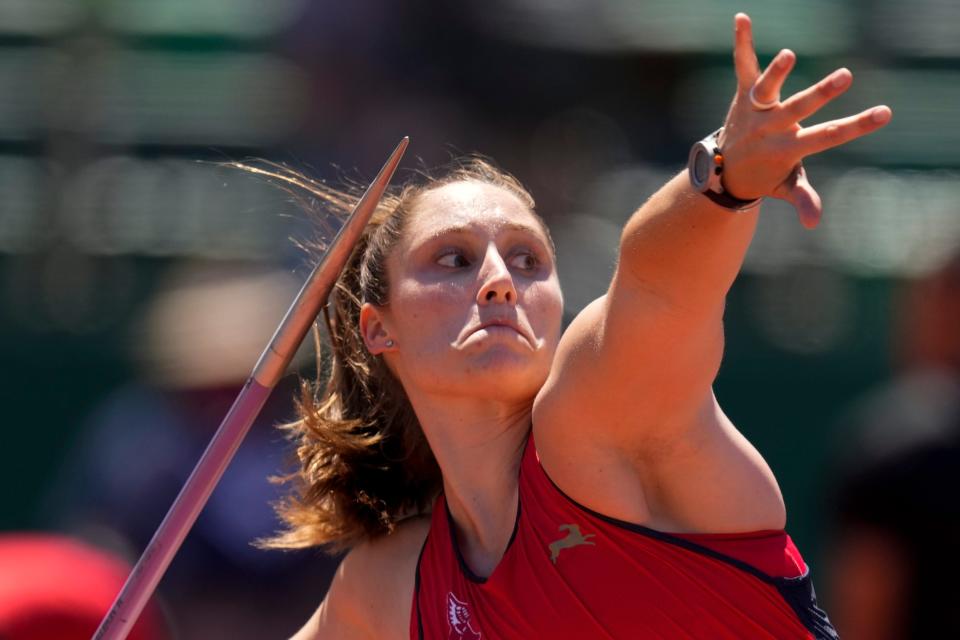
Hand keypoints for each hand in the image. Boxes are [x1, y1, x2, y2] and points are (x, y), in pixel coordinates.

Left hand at [717, 13, 891, 228]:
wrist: (723, 171)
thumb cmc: (765, 175)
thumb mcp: (785, 188)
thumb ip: (802, 199)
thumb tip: (813, 221)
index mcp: (787, 148)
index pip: (825, 137)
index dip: (856, 126)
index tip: (884, 113)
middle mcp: (770, 127)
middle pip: (797, 109)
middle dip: (820, 94)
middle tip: (844, 77)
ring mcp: (754, 109)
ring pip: (765, 90)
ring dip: (776, 73)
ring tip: (789, 56)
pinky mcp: (743, 94)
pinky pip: (743, 66)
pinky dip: (743, 43)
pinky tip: (741, 18)